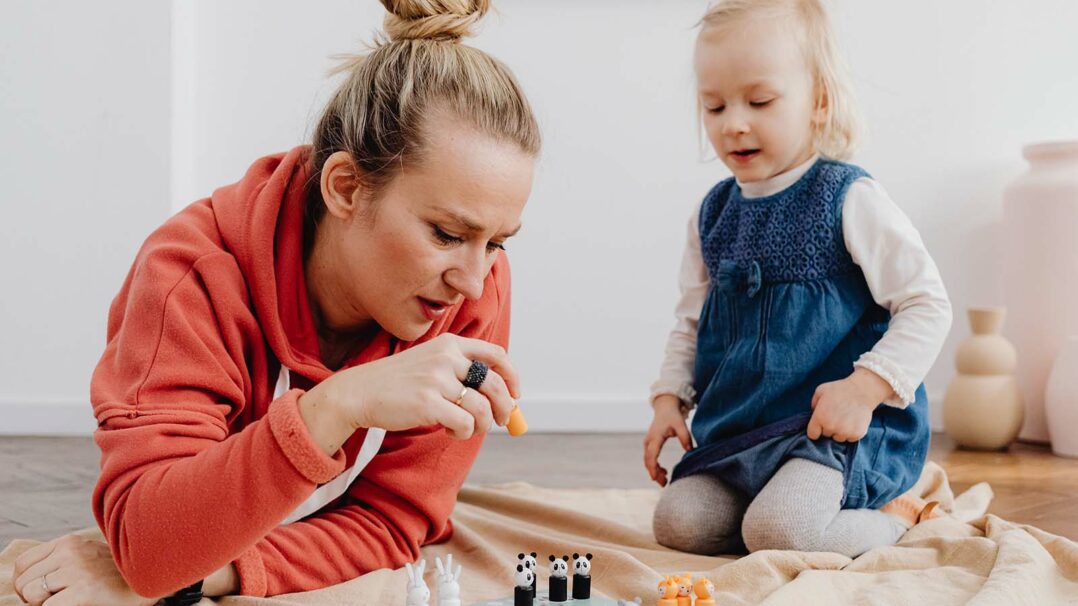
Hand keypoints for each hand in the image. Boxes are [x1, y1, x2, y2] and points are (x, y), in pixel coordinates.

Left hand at [12, 534, 157, 605]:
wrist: (151, 576)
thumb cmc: (118, 573)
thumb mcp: (88, 556)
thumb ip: (62, 559)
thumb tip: (30, 580)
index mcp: (69, 542)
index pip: (23, 564)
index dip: (25, 582)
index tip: (39, 593)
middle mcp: (70, 552)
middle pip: (24, 581)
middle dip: (33, 597)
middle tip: (55, 600)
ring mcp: (77, 570)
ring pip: (32, 594)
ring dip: (43, 604)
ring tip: (66, 601)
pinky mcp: (84, 590)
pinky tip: (76, 604)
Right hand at [301, 334, 519, 451]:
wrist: (359, 392)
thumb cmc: (398, 383)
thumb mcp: (430, 364)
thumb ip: (460, 373)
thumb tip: (502, 398)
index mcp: (449, 344)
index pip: (495, 355)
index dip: (511, 376)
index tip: (515, 394)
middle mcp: (446, 357)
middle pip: (494, 384)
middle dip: (505, 407)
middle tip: (501, 421)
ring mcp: (436, 379)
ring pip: (482, 408)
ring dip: (481, 425)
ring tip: (464, 428)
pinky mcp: (428, 403)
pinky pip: (465, 423)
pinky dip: (463, 432)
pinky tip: (448, 430)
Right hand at [643, 395, 693, 486]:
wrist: (665, 407)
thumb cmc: (672, 416)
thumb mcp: (681, 424)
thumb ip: (685, 437)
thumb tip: (690, 450)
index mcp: (655, 437)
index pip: (651, 456)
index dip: (653, 468)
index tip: (656, 479)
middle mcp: (649, 441)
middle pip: (648, 461)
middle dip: (654, 473)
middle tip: (664, 484)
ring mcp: (648, 443)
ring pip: (648, 461)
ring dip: (655, 471)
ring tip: (665, 480)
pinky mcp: (650, 444)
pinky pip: (649, 458)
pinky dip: (655, 466)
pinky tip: (664, 471)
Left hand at [807, 368, 893, 441]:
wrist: (863, 390)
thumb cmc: (840, 389)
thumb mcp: (820, 391)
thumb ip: (813, 404)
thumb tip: (813, 414)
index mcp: (820, 417)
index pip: (812, 435)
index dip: (816, 429)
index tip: (820, 425)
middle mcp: (831, 427)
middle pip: (826, 435)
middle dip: (828, 428)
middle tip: (836, 416)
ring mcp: (845, 432)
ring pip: (838, 438)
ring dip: (840, 431)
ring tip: (845, 418)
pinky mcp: (857, 434)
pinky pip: (850, 439)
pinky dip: (851, 432)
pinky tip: (853, 421)